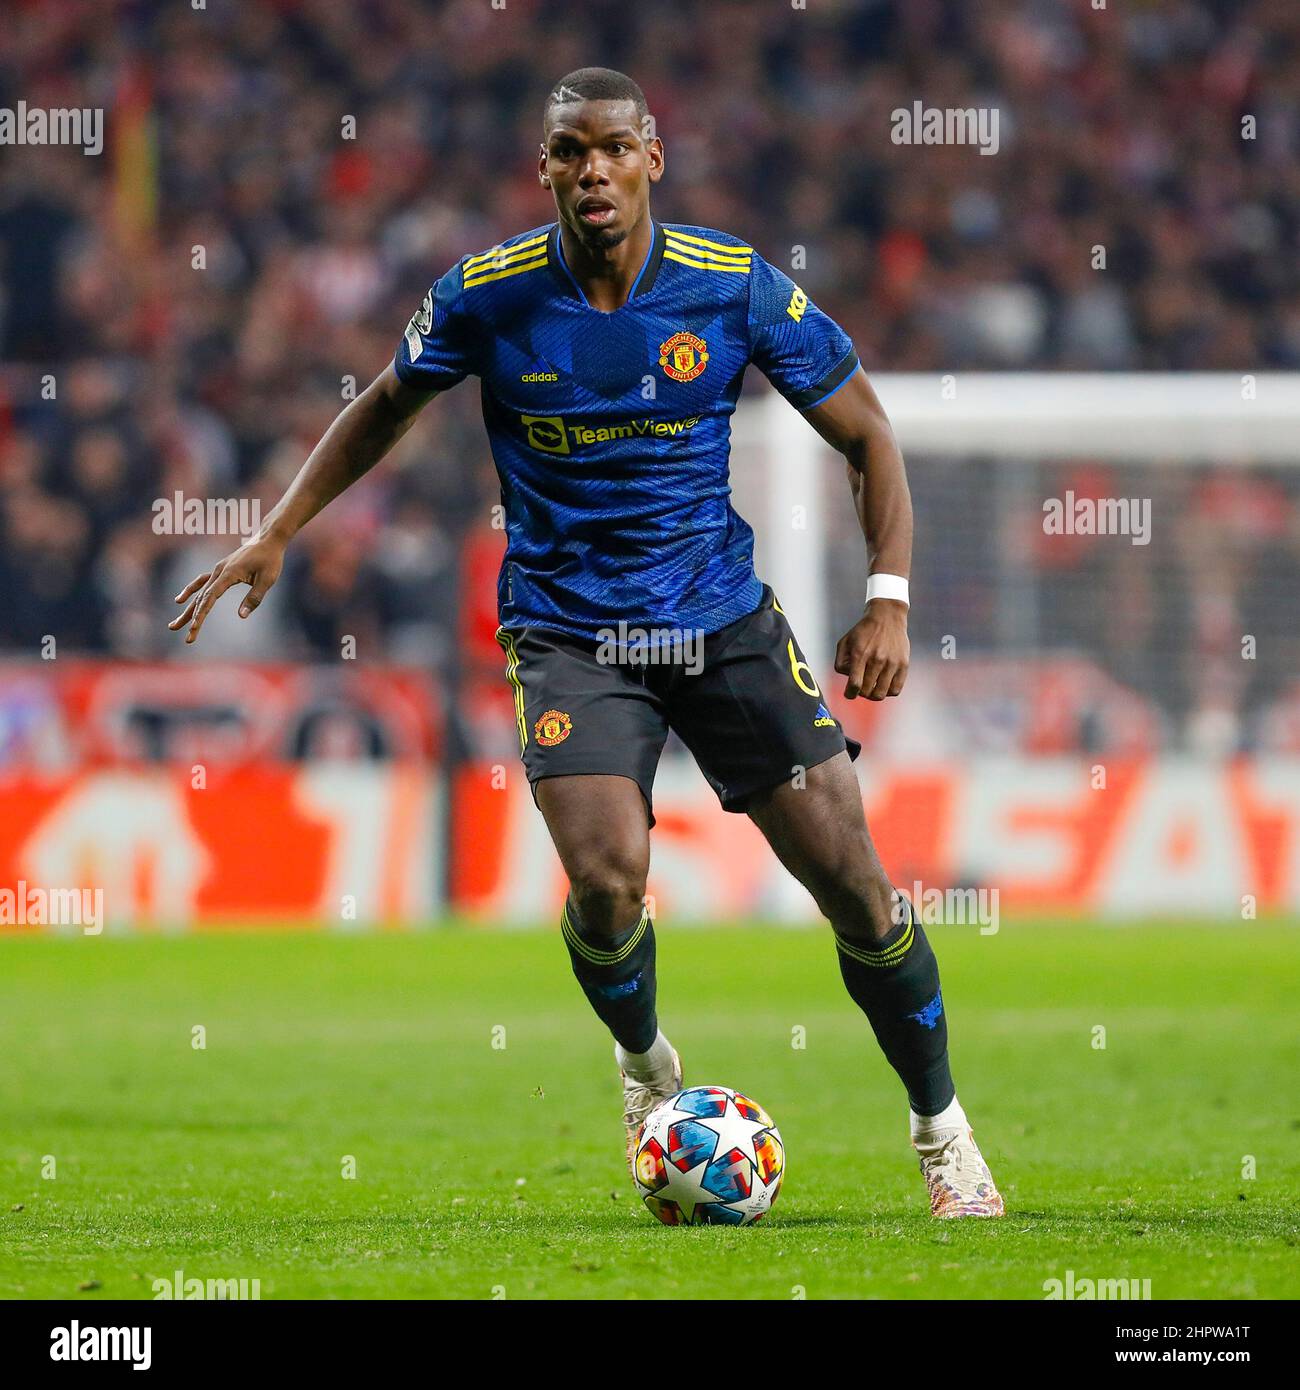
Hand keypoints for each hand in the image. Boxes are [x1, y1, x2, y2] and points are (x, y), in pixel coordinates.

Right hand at [168, 537, 285, 644]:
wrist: (268, 539)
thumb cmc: (270, 560)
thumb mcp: (267, 580)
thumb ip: (254, 598)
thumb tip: (241, 616)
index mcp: (228, 574)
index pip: (210, 598)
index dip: (201, 614)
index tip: (194, 628)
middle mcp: (218, 571)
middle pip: (200, 598)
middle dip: (191, 619)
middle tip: (184, 636)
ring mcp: (217, 570)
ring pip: (198, 593)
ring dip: (186, 609)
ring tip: (173, 625)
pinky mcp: (220, 570)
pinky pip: (201, 581)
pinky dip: (191, 591)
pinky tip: (180, 600)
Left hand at [833, 599, 909, 699]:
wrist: (887, 617)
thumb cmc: (862, 632)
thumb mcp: (845, 642)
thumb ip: (840, 663)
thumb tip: (848, 680)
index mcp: (860, 654)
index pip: (855, 684)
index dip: (850, 694)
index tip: (849, 693)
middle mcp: (877, 659)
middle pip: (867, 691)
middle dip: (860, 693)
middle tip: (860, 686)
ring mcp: (892, 663)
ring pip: (881, 694)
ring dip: (873, 695)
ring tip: (871, 688)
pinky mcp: (903, 664)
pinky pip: (895, 690)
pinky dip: (887, 692)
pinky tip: (883, 684)